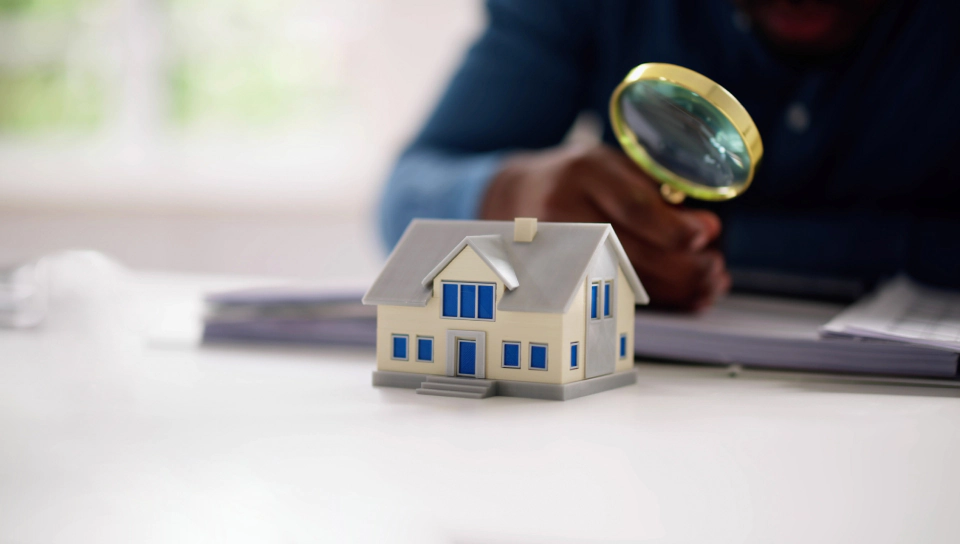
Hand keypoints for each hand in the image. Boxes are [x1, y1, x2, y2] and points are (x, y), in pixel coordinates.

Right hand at [480, 144, 729, 310]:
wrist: (518, 196)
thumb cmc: (580, 178)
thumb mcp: (613, 164)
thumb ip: (655, 189)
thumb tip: (705, 229)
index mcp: (587, 172)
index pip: (633, 206)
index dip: (673, 227)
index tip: (706, 234)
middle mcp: (567, 209)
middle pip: (631, 250)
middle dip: (683, 266)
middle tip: (714, 266)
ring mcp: (560, 246)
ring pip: (625, 278)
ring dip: (676, 288)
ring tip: (708, 284)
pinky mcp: (562, 274)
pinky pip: (616, 292)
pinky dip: (657, 298)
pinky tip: (685, 296)